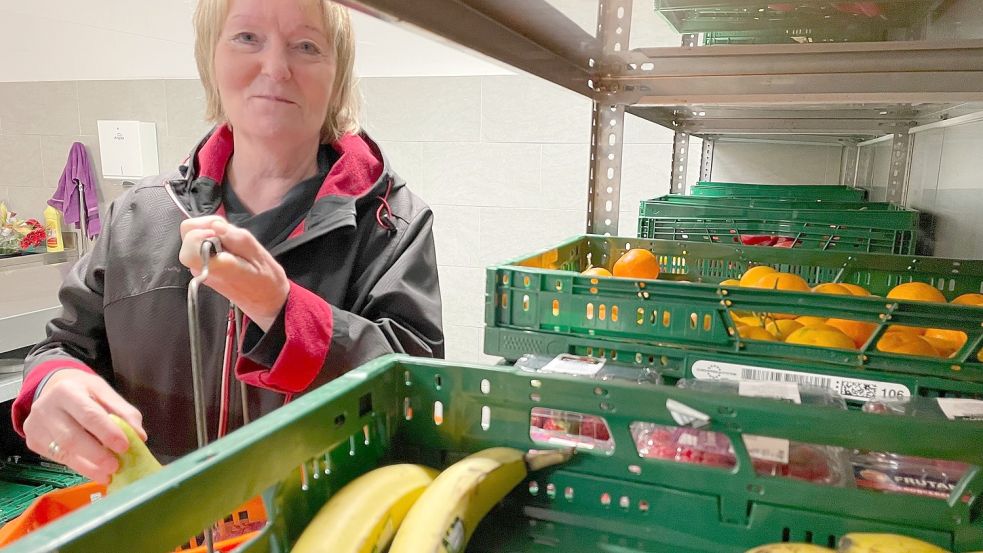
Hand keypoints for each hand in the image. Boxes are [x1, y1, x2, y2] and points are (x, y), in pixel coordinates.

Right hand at [23, 369, 145, 483]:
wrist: (52, 388)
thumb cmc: (83, 391)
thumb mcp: (104, 392)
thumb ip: (124, 412)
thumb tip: (139, 436)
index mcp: (66, 390)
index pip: (89, 415)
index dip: (107, 432)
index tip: (125, 446)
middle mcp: (45, 408)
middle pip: (72, 438)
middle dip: (96, 455)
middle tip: (116, 466)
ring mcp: (35, 427)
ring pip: (63, 453)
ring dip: (88, 467)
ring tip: (108, 474)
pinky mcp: (33, 442)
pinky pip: (59, 459)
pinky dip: (79, 467)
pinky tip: (94, 471)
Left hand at [179, 216, 289, 330]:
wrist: (266, 303)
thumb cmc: (266, 282)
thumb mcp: (259, 256)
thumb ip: (238, 239)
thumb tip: (217, 225)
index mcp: (214, 266)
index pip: (191, 237)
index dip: (207, 227)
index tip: (225, 234)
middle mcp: (200, 268)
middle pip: (189, 233)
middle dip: (209, 227)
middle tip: (231, 236)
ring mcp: (199, 270)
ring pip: (194, 238)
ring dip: (213, 234)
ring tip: (234, 245)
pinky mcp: (202, 269)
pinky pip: (200, 246)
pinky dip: (214, 242)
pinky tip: (231, 251)